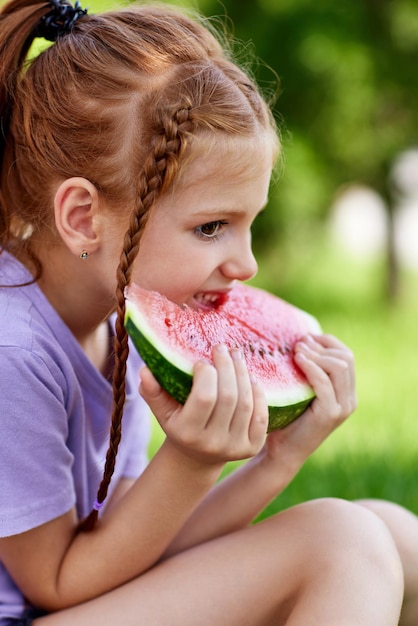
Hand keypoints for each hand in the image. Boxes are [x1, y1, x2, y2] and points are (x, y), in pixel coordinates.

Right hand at [139, 344, 267, 465]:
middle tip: (222, 348)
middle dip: (227, 366)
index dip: (207, 374)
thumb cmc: (179, 423)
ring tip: (236, 357)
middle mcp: (213, 443)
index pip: (204, 398)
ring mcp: (235, 447)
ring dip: (243, 374)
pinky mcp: (253, 448)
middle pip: (229, 397)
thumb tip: (145, 370)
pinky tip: (250, 378)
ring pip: (246, 403)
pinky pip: (261, 415)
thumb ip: (152, 391)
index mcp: (188, 433)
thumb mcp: (163, 411)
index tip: (201, 360)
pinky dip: (258, 393)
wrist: (198, 456)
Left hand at [262, 334, 355, 468]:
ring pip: (339, 367)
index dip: (328, 342)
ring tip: (296, 350)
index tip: (306, 337)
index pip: (347, 356)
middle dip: (322, 346)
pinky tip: (297, 360)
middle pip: (345, 358)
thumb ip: (307, 371)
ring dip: (316, 354)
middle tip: (299, 343)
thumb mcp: (301, 390)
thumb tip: (300, 340)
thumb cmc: (287, 419)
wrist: (282, 451)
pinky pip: (324, 382)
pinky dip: (311, 367)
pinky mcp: (330, 414)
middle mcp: (349, 399)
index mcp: (346, 392)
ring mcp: (342, 407)